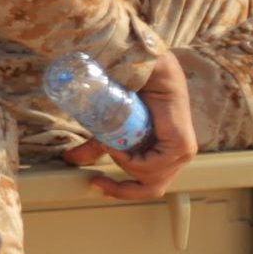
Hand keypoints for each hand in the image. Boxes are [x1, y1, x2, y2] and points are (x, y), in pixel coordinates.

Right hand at [62, 50, 198, 201]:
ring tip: (110, 146)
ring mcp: (182, 150)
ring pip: (149, 179)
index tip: (95, 183)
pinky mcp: (181, 146)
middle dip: (121, 186)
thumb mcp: (111, 124)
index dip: (121, 190)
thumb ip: (98, 143)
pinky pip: (152, 168)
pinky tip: (119, 148)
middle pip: (149, 186)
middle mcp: (178, 152)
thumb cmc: (131, 85)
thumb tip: (70, 160)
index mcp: (166, 149)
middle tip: (98, 179)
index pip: (149, 181)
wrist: (142, 63)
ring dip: (124, 166)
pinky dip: (132, 163)